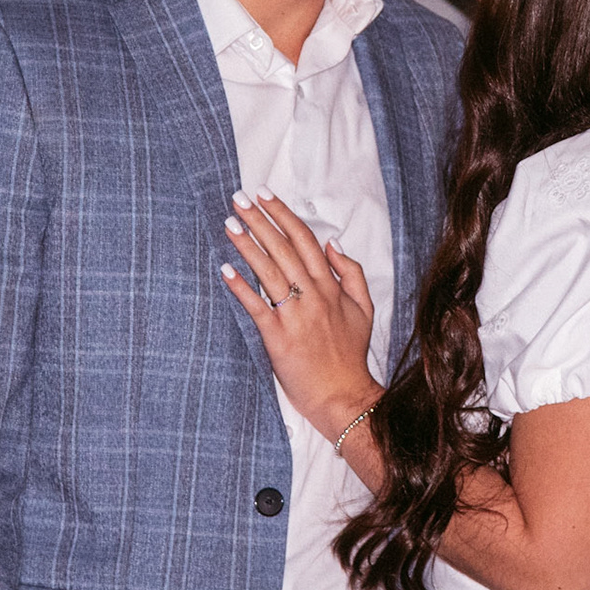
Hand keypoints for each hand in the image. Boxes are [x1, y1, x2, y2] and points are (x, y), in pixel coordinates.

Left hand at [220, 189, 382, 438]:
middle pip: (283, 248)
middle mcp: (313, 295)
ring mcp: (295, 315)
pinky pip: (256, 306)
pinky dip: (240, 287)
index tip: (265, 195)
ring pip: (268, 271)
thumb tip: (333, 243)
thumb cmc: (350, 354)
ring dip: (247, 245)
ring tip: (229, 223)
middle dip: (259, 220)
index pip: (304, 239)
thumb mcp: (364, 309)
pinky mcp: (278, 337)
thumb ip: (351, 273)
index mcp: (331, 286)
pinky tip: (225, 269)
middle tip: (238, 198)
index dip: (283, 214)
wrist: (343, 395)